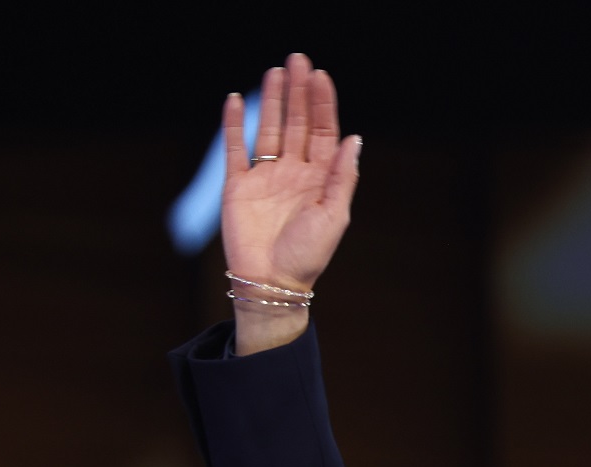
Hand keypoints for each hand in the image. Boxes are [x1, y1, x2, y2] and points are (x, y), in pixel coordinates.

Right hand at [220, 53, 361, 352]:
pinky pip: (235, 148)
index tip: (321, 77)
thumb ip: (341, 177)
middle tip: (298, 60)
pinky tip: (238, 100)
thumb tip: (354, 138)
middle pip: (298, 124)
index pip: (324, 133)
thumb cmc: (307, 255)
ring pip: (270, 129)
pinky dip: (235, 124)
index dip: (323, 105)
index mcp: (320, 180)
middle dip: (299, 93)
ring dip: (273, 101)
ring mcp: (266, 177)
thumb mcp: (334, 215)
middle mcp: (294, 173)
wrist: (271, 282)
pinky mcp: (238, 185)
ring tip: (276, 71)